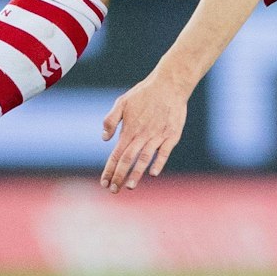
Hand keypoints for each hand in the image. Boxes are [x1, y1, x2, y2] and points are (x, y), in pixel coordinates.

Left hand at [100, 70, 191, 192]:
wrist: (169, 84)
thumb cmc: (144, 94)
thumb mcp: (122, 102)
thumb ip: (111, 120)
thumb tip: (104, 139)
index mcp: (129, 130)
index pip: (116, 155)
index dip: (109, 170)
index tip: (104, 183)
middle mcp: (142, 135)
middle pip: (128, 160)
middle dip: (119, 177)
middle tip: (113, 190)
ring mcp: (158, 136)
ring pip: (144, 159)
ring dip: (136, 174)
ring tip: (129, 187)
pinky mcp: (172, 135)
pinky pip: (164, 152)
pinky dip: (159, 163)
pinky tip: (153, 173)